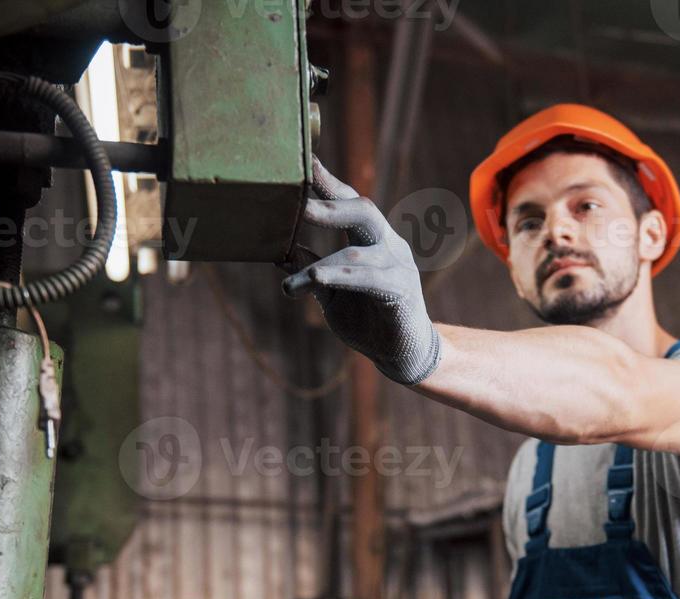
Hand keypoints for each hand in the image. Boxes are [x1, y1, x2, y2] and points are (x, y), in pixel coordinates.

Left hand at [281, 157, 442, 385]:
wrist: (402, 355)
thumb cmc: (368, 319)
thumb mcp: (332, 292)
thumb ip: (311, 268)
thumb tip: (276, 250)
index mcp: (372, 240)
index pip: (351, 203)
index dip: (329, 183)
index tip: (305, 161)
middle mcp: (388, 246)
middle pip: (364, 211)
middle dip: (331, 205)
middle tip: (299, 205)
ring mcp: (398, 266)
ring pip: (356, 253)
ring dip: (319, 265)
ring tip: (291, 281)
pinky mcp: (401, 291)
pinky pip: (367, 279)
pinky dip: (337, 278)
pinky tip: (312, 281)